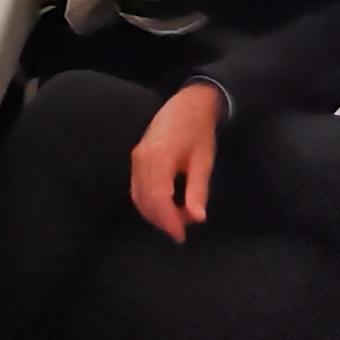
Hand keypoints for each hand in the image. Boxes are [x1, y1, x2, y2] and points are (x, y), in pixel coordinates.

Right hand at [128, 84, 222, 241]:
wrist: (189, 104)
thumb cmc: (199, 131)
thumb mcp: (204, 162)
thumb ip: (198, 191)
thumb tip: (197, 218)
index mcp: (159, 158)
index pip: (158, 199)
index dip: (169, 221)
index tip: (181, 235)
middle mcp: (142, 159)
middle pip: (146, 200)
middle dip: (163, 219)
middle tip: (183, 227)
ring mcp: (136, 158)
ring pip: (138, 196)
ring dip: (155, 213)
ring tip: (176, 219)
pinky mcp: (136, 158)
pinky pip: (137, 187)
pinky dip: (148, 202)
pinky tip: (165, 206)